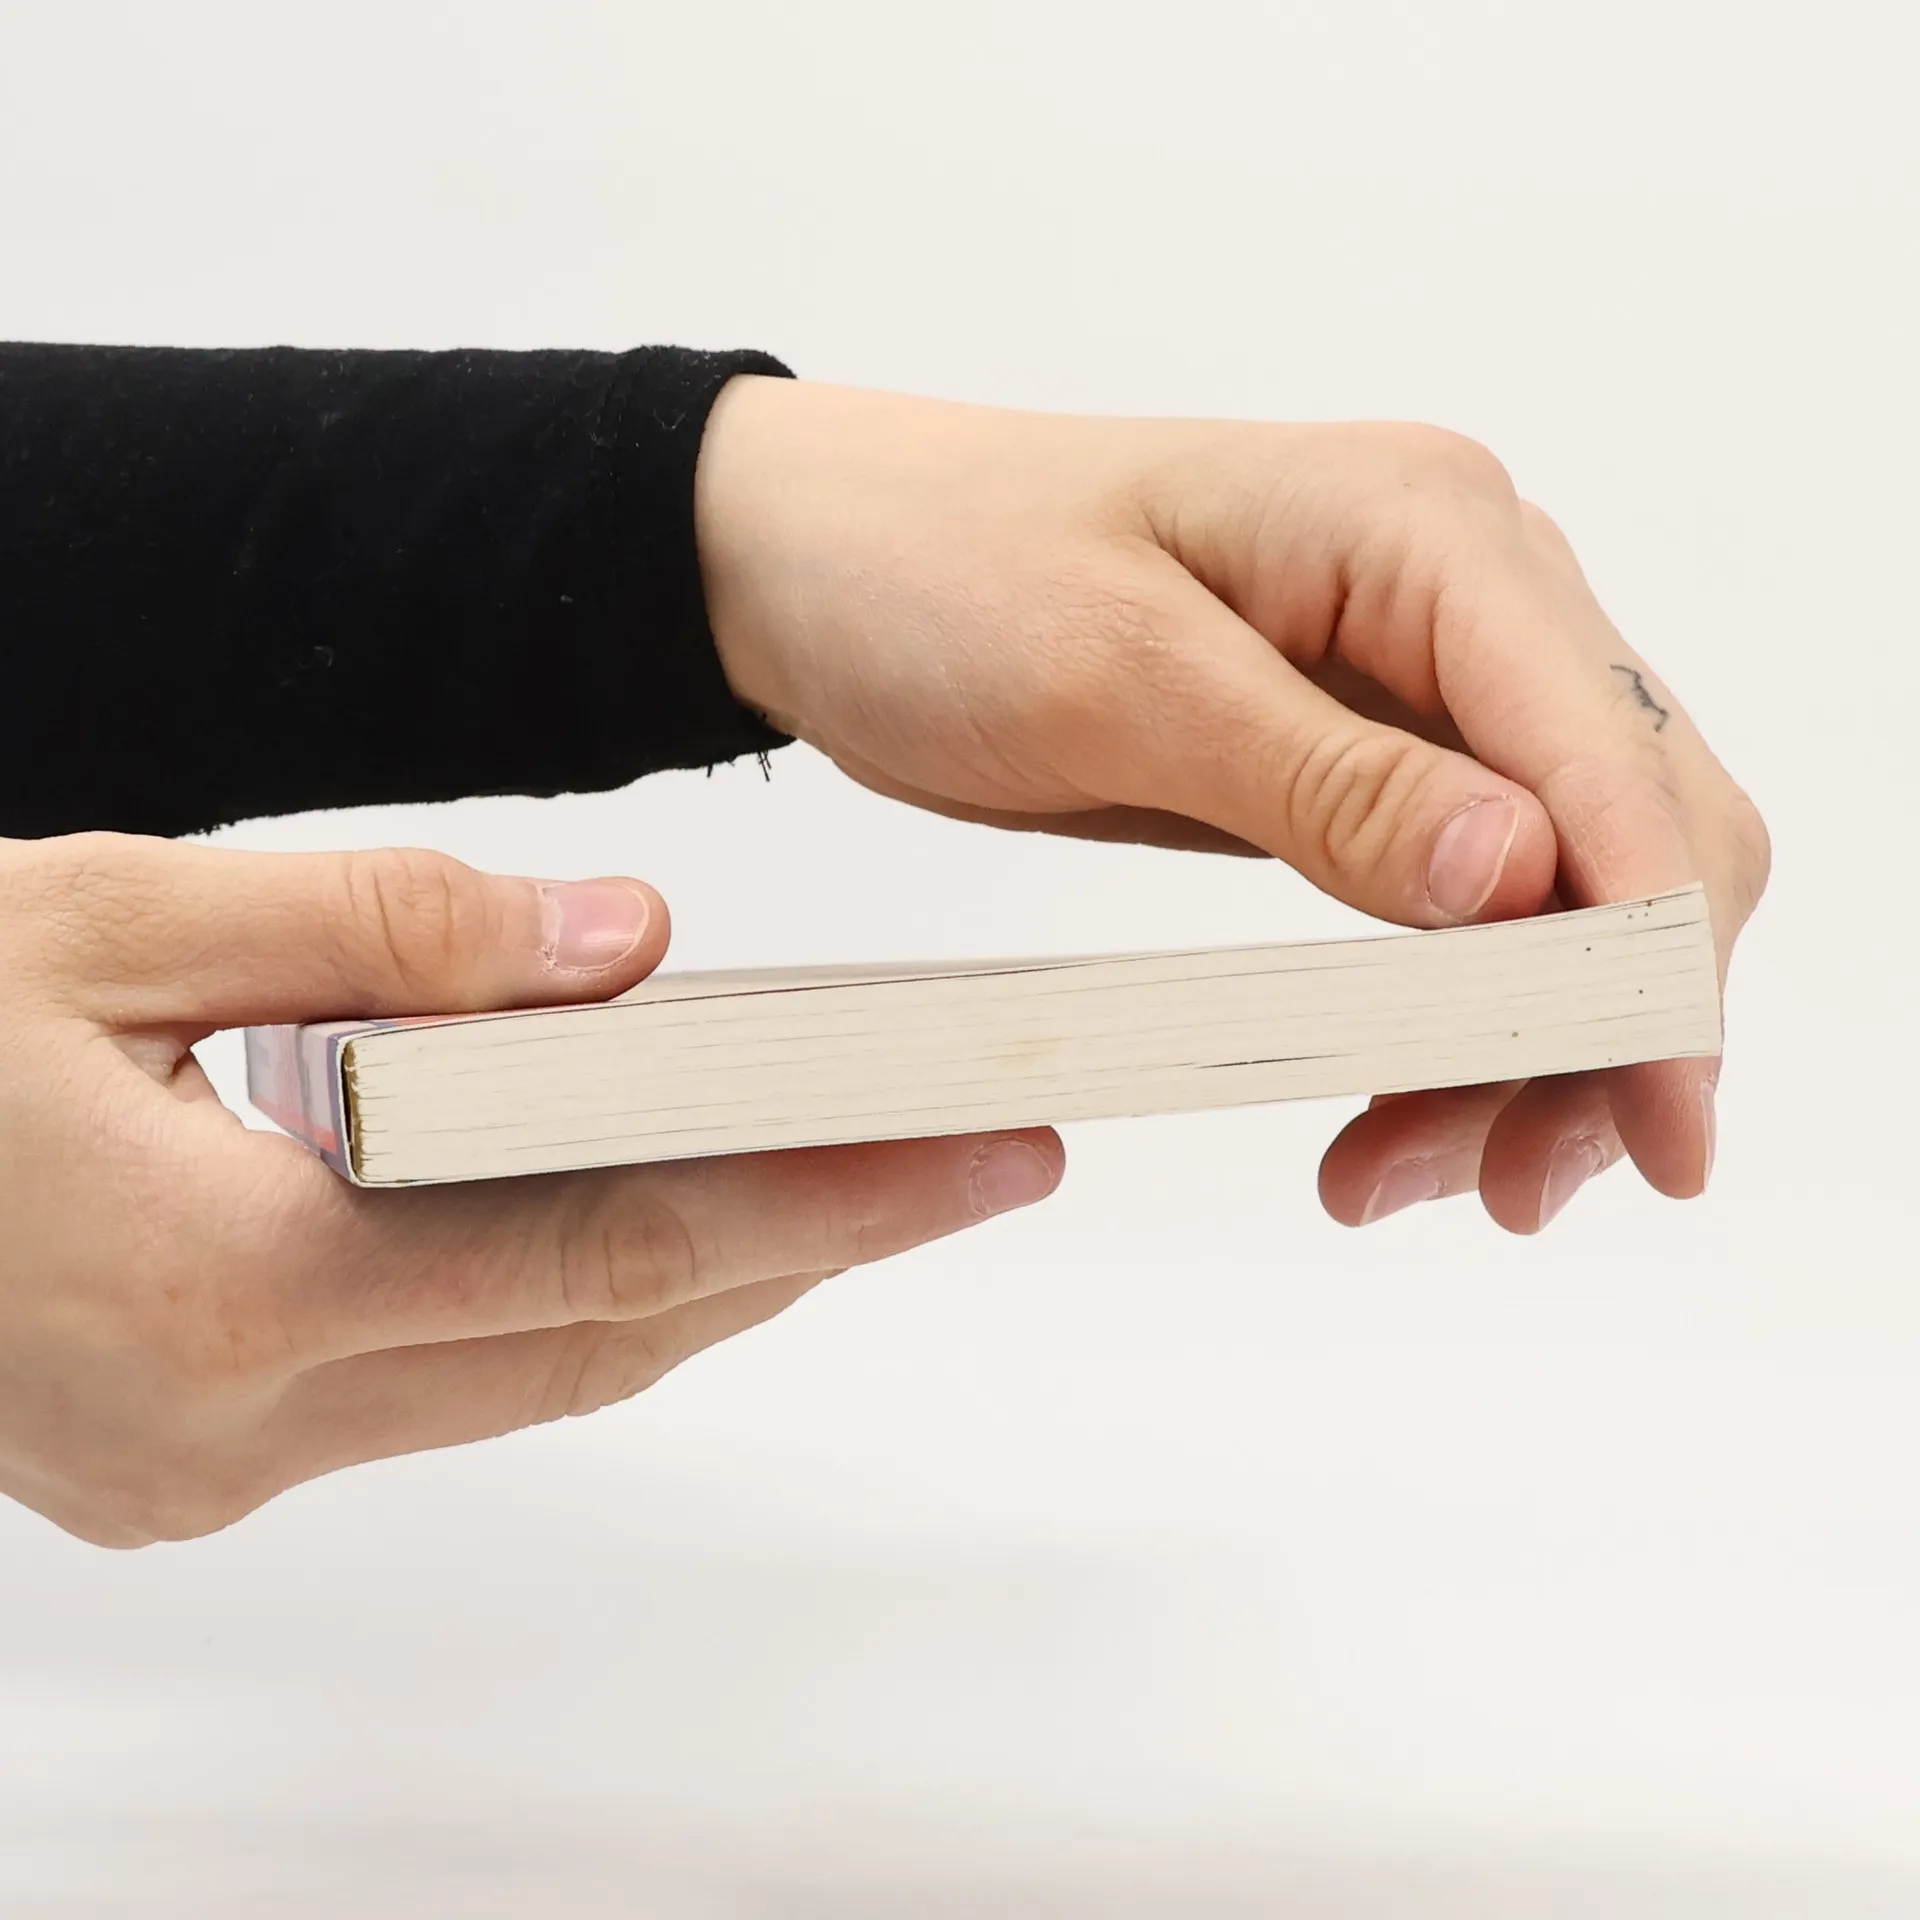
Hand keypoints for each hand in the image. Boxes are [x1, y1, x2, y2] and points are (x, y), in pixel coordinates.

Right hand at [0, 833, 1060, 1544]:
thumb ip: (382, 927)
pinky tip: (633, 1210)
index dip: (827, 1195)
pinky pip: (443, 1381)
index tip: (986, 1150)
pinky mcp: (187, 1458)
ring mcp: (203, 1465)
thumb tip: (626, 946)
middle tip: (967, 1151)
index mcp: (212, 1282)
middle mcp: (225, 1421)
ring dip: (695, 1271)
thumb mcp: (101, 914)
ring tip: (842, 1171)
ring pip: (535, 1367)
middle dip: (807, 1238)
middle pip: (604, 1324)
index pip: (611, 1242)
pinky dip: (561, 1291)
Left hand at [697, 379, 1769, 1233]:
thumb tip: (1525, 876)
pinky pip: (1474, 896)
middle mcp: (1463, 590)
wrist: (824, 566)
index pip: (1610, 754)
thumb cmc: (938, 575)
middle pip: (1633, 831)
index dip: (1657, 948)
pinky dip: (1462, 1013)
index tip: (1658, 1121)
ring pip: (1569, 884)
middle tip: (1504, 1188)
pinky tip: (1399, 1106)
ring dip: (1531, 1041)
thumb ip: (1325, 778)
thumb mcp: (1111, 677)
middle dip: (1603, 1020)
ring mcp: (1419, 677)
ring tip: (1404, 1174)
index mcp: (1424, 531)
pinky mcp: (1361, 753)